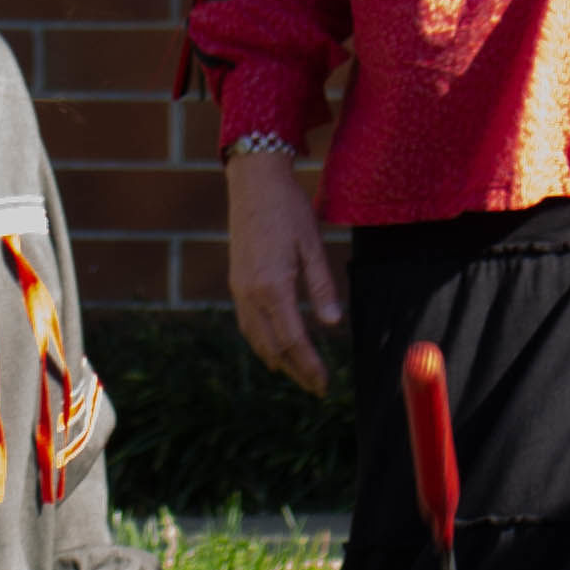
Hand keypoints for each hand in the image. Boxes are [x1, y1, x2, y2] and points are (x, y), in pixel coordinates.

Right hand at [225, 146, 346, 393]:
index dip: (309, 365)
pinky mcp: (237, 281)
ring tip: (298, 374)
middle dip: (295, 370)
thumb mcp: (312, 246)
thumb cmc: (288, 209)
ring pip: (256, 338)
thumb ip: (322, 287)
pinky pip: (247, 323)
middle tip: (317, 388)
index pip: (293, 339)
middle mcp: (251, 293)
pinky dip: (262, 342)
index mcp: (273, 286)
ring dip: (278, 360)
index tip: (324, 384)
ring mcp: (240, 288)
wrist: (253, 182)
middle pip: (272, 346)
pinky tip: (274, 347)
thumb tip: (333, 324)